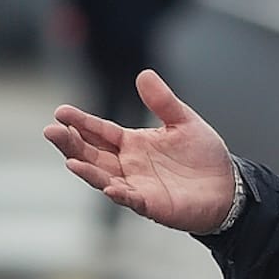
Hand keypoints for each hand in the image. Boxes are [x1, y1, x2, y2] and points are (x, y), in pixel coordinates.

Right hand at [43, 69, 234, 232]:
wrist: (228, 187)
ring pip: (103, 177)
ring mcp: (136, 186)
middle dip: (70, 143)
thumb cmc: (203, 156)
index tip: (60, 112)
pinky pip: (131, 199)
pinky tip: (108, 187)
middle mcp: (128, 165)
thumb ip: (162, 101)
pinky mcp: (151, 205)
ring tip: (69, 160)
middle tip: (51, 131)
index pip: (99, 131)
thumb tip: (144, 74)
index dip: (80, 122)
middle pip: (91, 153)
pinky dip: (119, 194)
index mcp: (132, 143)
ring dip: (86, 169)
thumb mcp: (183, 121)